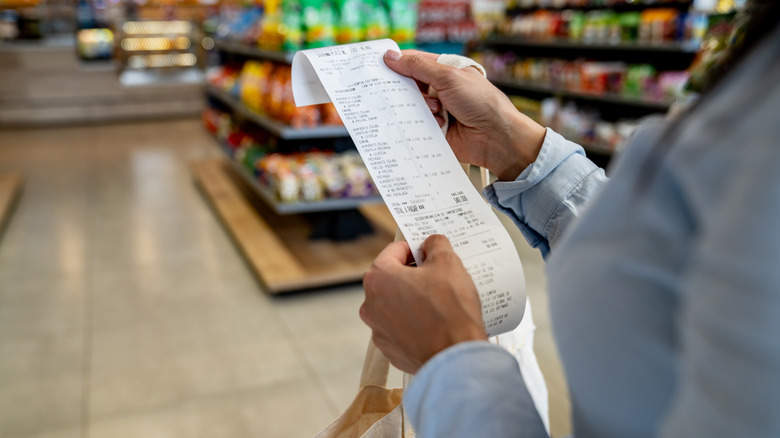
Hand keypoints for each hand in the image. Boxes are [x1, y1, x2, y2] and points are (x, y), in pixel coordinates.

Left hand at [360, 235, 487, 373]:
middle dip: (414, 275)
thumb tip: (431, 243)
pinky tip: (436, 324)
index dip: (415, 248)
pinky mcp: (391, 350)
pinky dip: (416, 323)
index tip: (430, 253)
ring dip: (413, 300)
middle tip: (439, 276)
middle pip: (392, 279)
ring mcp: (379, 331)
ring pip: (396, 305)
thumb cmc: (449, 310)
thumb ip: (436, 245)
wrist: (455, 358)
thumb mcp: (448, 263)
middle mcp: (371, 305)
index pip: (394, 251)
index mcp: (378, 278)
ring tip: (441, 302)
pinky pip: (402, 328)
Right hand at [383, 50, 546, 180]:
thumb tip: (392, 57)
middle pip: (410, 85)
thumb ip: (418, 67)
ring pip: (411, 106)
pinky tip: (431, 124)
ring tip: (436, 110)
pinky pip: (416, 125)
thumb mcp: (448, 77)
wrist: (495, 137)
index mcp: (447, 70)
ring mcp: (438, 110)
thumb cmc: (481, 102)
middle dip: (403, 88)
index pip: (416, 62)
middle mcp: (441, 89)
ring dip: (417, 107)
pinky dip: (418, 124)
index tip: (379, 64)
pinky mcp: (435, 130)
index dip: (398, 62)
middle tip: (391, 89)